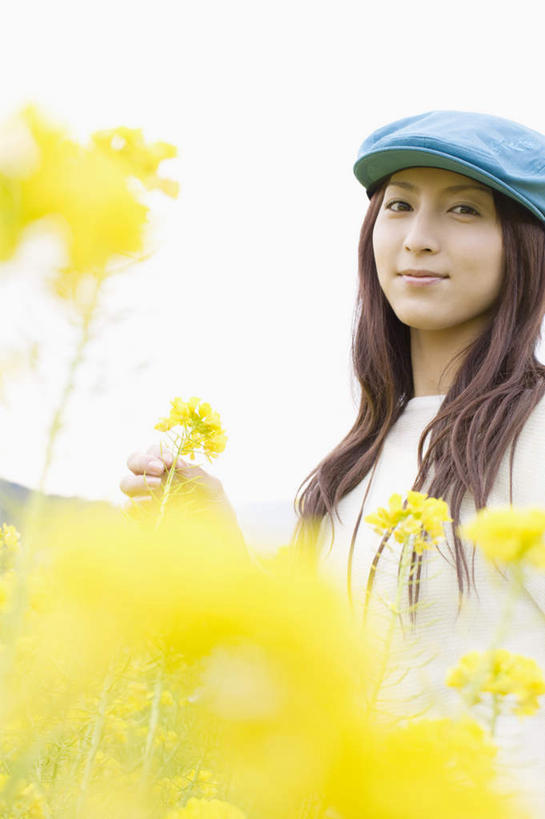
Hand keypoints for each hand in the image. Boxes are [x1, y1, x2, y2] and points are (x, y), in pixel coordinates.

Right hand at [120, 444, 243, 537]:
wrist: (219, 541)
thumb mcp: (212, 487)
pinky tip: (148, 504)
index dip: (157, 452)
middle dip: (141, 461)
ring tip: (157, 485)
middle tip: (159, 469)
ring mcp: (145, 500)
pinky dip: (134, 504)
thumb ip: (194, 473)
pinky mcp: (141, 520)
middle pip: (133, 462)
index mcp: (169, 469)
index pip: (153, 452)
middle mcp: (153, 481)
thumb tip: (176, 463)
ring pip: (126, 484)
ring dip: (137, 481)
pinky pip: (128, 509)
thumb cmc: (216, 509)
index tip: (169, 461)